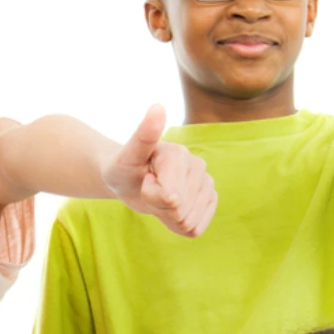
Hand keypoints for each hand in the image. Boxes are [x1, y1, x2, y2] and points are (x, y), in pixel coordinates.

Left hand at [102, 105, 216, 237]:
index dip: (150, 195)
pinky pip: (197, 226)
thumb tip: (157, 107)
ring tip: (158, 198)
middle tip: (148, 189)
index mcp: (179, 153)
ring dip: (167, 218)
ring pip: (188, 221)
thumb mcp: (126, 155)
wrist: (130, 179)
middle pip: (179, 211)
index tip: (144, 179)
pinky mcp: (209, 198)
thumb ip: (143, 136)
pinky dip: (179, 226)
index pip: (169, 196)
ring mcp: (206, 182)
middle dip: (158, 208)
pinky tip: (170, 209)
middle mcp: (197, 165)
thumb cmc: (124, 167)